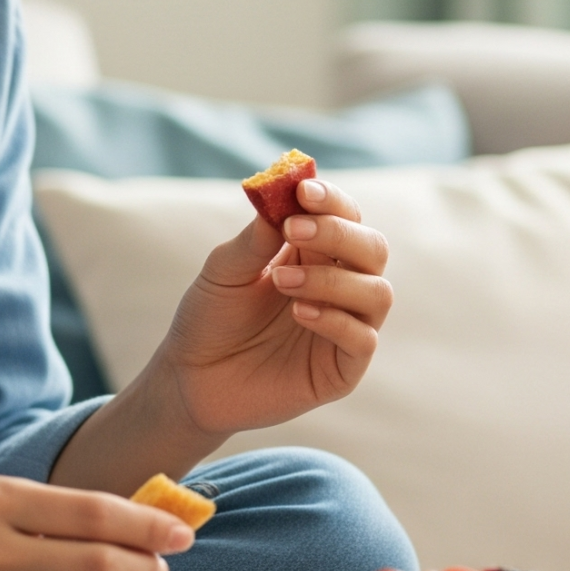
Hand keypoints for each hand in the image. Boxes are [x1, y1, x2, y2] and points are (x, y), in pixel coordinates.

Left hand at [148, 177, 394, 438]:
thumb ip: (255, 239)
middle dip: (339, 233)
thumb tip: (283, 200)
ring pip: (378, 292)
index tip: (303, 190)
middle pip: (373, 249)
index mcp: (315, 254)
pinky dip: (337, 321)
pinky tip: (300, 313)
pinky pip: (364, 339)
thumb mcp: (224, 271)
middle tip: (293, 229)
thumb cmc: (210, 319)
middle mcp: (339, 286)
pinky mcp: (342, 369)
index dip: (331, 200)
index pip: (345, 216)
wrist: (191, 380)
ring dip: (333, 279)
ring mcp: (345, 327)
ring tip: (282, 282)